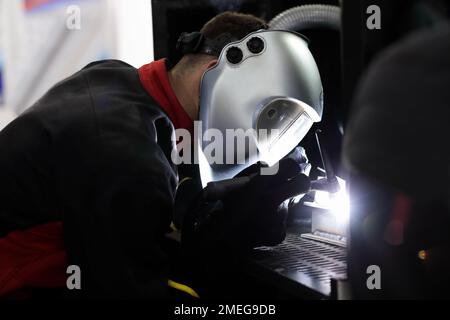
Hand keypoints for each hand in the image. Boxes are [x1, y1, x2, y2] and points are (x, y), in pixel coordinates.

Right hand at [182, 157, 310, 252]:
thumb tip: (266, 165)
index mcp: (261, 183)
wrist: (222, 239)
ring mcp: (279, 217)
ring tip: (260, 213)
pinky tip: (260, 227)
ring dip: (278, 208)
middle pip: (303, 183)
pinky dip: (272, 226)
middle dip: (299, 183)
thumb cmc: (224, 209)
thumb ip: (251, 174)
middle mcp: (274, 198)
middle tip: (289, 187)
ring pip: (288, 206)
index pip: (292, 166)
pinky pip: (281, 225)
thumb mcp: (231, 186)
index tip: (286, 171)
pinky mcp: (279, 233)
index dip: (291, 167)